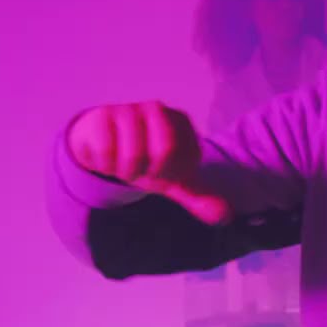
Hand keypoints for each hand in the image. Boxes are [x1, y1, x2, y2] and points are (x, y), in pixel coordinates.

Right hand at [67, 101, 232, 224]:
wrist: (105, 145)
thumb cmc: (145, 161)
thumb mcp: (173, 180)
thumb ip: (198, 197)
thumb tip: (224, 216)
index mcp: (181, 122)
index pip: (186, 158)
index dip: (169, 175)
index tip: (160, 172)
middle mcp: (157, 110)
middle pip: (164, 152)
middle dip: (150, 173)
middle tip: (141, 171)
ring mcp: (129, 109)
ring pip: (132, 156)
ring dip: (125, 172)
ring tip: (124, 164)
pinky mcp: (101, 115)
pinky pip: (106, 153)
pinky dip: (105, 165)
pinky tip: (106, 157)